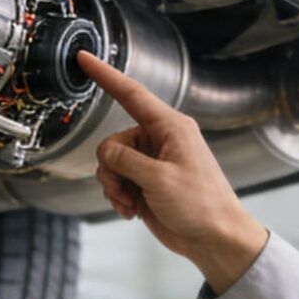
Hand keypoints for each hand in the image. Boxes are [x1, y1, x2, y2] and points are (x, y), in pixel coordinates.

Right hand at [76, 50, 269, 293]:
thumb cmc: (201, 205)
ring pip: (111, 164)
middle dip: (111, 168)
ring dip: (115, 186)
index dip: (105, 75)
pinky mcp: (146, 183)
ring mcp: (152, 163)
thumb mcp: (159, 179)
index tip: (85, 59)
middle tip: (126, 189)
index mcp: (170, 128)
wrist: (214, 239)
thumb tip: (105, 154)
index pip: (131, 94)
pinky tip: (132, 211)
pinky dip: (119, 197)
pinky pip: (117, 182)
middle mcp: (160, 140)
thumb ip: (125, 160)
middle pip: (113, 142)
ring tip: (132, 203)